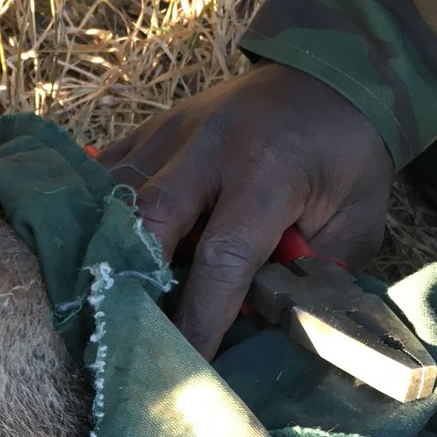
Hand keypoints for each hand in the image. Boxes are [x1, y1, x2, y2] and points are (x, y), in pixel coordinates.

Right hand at [98, 63, 393, 359]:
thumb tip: (257, 327)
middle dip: (132, 280)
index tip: (183, 362)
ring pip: (113, 195)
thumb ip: (313, 271)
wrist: (328, 74)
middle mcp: (210, 148)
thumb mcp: (356, 215)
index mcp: (269, 170)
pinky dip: (88, 211)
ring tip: (93, 296)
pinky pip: (102, 173)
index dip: (199, 318)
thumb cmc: (342, 154)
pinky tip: (80, 247)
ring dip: (102, 248)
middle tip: (120, 329)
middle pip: (148, 219)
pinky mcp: (148, 131)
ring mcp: (170, 134)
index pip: (223, 258)